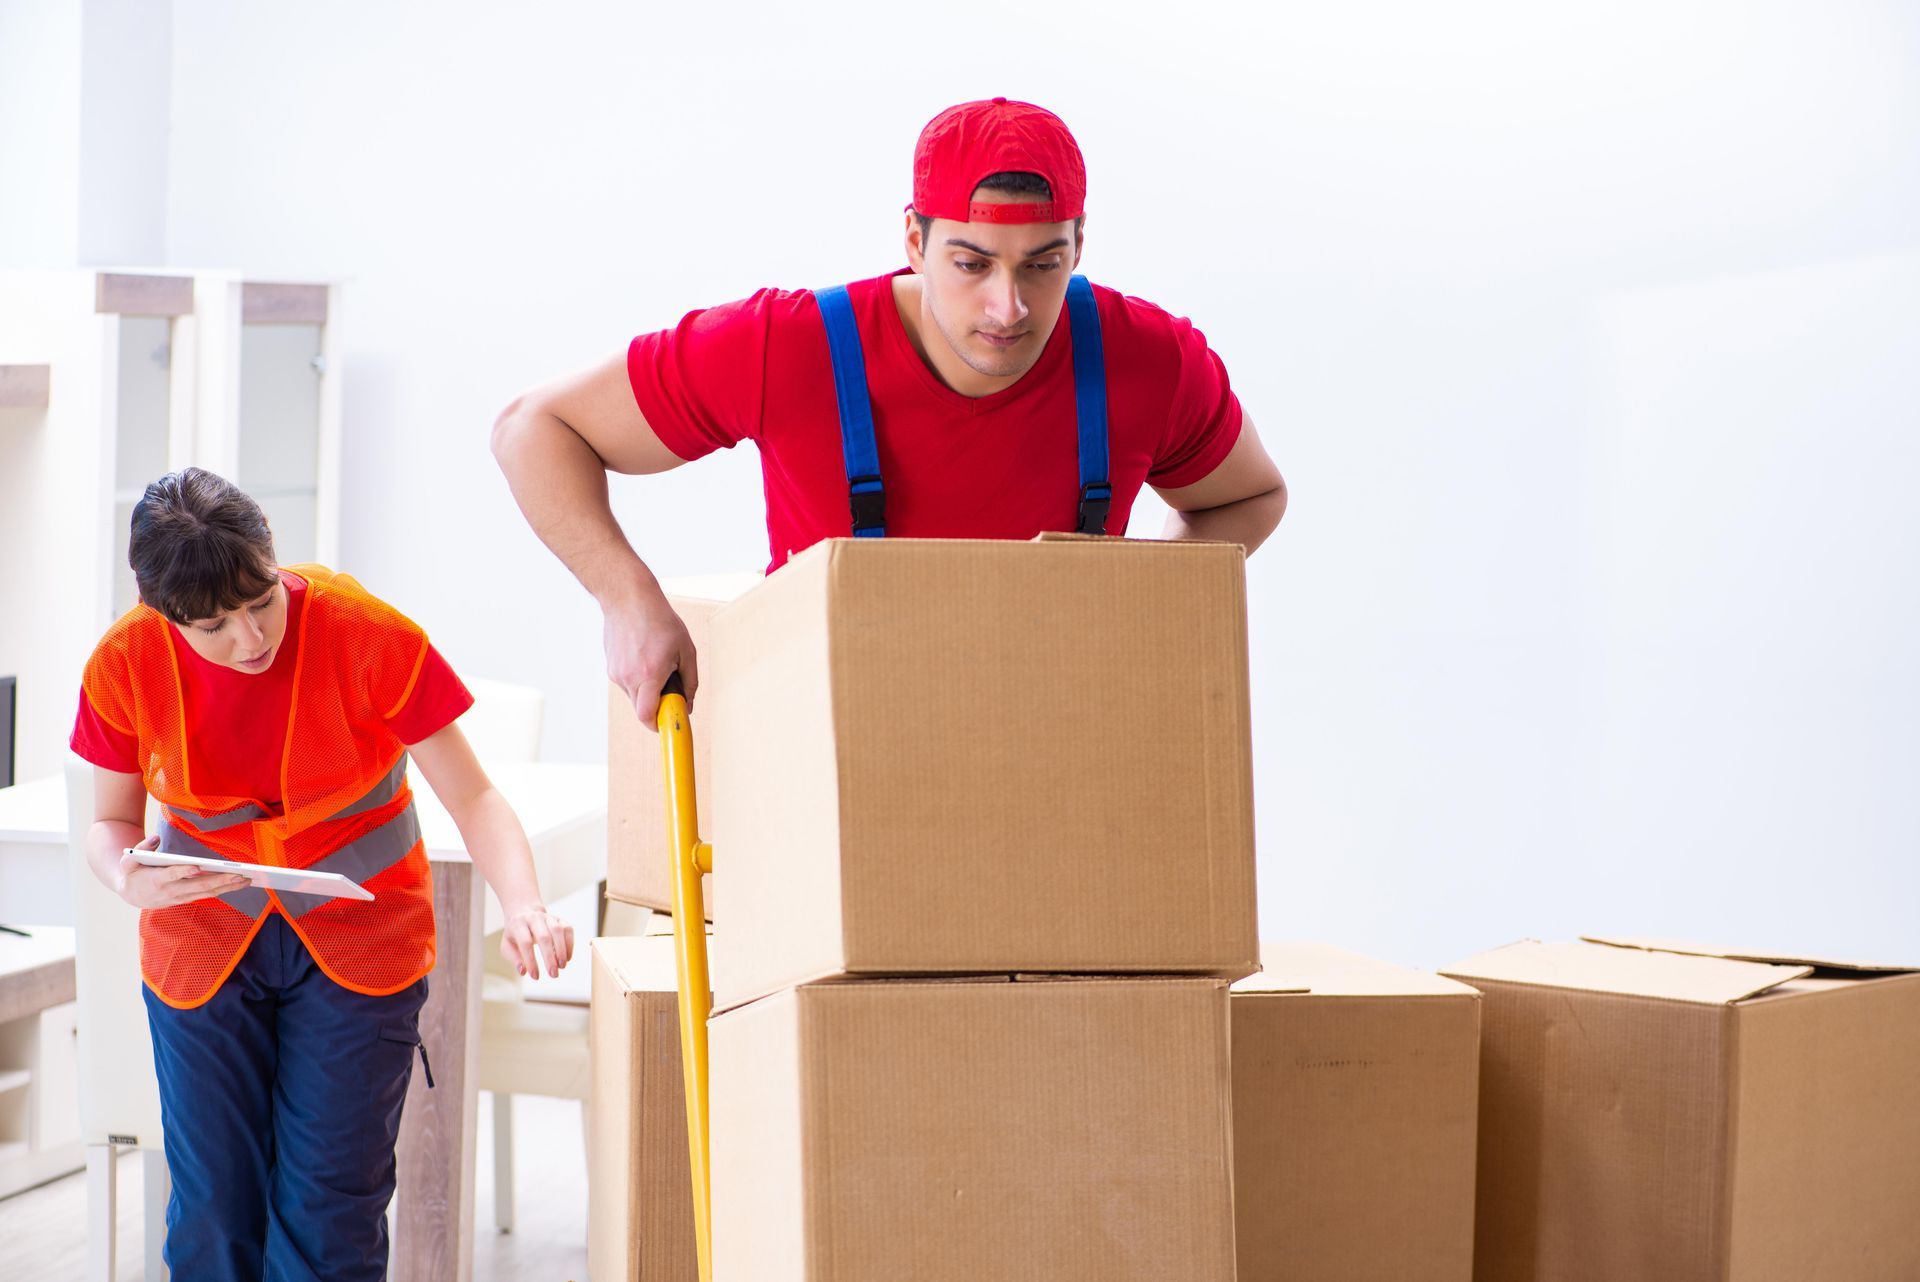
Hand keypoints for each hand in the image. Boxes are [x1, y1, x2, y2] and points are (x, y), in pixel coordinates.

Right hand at [114, 836, 249, 909]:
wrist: (130, 894)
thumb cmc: (132, 873)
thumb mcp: (128, 859)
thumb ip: (141, 848)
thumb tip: (155, 839)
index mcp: (155, 879)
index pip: (171, 875)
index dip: (183, 871)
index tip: (197, 867)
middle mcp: (170, 891)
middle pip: (197, 886)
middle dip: (219, 880)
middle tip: (238, 875)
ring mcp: (179, 897)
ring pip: (206, 893)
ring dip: (227, 887)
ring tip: (246, 880)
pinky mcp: (186, 899)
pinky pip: (207, 895)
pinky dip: (223, 890)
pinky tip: (238, 884)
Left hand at [500, 904, 574, 979]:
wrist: (523, 912)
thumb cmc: (515, 933)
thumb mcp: (508, 945)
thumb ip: (515, 958)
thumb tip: (523, 971)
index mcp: (518, 924)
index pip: (525, 943)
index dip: (531, 961)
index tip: (535, 976)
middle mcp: (534, 918)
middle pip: (544, 937)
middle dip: (550, 958)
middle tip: (553, 974)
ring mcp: (548, 917)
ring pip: (557, 931)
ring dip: (562, 950)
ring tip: (562, 966)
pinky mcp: (559, 919)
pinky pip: (568, 929)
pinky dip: (570, 944)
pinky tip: (567, 957)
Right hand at [602, 584, 697, 729]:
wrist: (628, 598)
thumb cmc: (660, 621)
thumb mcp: (685, 650)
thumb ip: (690, 681)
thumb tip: (687, 705)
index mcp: (649, 674)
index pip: (647, 716)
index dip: (658, 725)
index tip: (669, 724)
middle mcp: (629, 677)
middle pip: (641, 710)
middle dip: (657, 706)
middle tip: (671, 689)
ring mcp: (616, 672)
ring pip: (634, 696)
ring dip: (648, 690)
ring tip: (656, 661)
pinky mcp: (610, 667)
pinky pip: (627, 683)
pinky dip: (638, 678)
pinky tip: (644, 655)